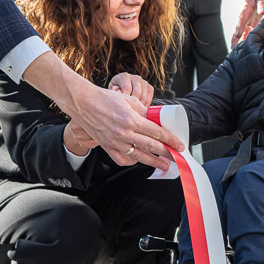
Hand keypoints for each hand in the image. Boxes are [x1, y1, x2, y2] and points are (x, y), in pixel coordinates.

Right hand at [23, 54, 184, 172]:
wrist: (83, 102)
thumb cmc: (106, 98)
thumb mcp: (129, 100)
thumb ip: (144, 112)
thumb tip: (158, 121)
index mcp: (131, 120)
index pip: (156, 133)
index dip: (170, 140)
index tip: (179, 145)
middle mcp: (123, 133)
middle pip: (151, 146)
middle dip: (167, 153)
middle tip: (177, 157)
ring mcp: (114, 142)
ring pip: (138, 156)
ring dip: (153, 162)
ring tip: (164, 165)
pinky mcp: (107, 146)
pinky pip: (122, 159)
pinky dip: (132, 161)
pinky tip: (139, 160)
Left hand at [109, 72, 153, 106]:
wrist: (121, 87)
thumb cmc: (116, 91)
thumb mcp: (112, 91)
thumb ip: (114, 93)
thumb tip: (118, 92)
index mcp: (124, 76)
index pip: (127, 89)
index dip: (125, 99)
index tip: (122, 105)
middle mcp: (135, 78)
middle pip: (137, 94)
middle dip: (133, 104)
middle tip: (128, 110)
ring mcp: (143, 82)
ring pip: (144, 98)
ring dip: (139, 106)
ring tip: (133, 110)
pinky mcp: (149, 88)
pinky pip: (149, 99)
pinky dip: (144, 106)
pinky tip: (139, 108)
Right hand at [232, 0, 263, 47]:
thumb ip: (261, 3)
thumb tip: (262, 12)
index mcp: (246, 8)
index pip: (241, 18)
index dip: (239, 26)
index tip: (238, 34)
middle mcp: (244, 15)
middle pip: (238, 27)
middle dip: (235, 37)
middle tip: (233, 47)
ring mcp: (246, 18)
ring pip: (241, 31)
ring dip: (238, 40)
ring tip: (236, 50)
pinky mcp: (249, 21)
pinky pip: (246, 30)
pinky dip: (244, 38)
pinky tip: (244, 46)